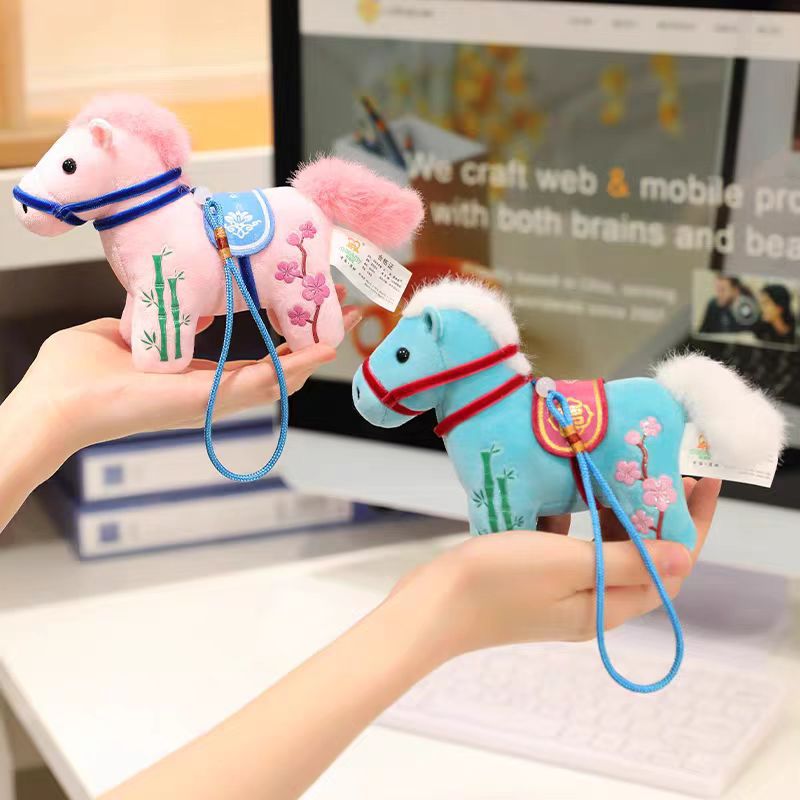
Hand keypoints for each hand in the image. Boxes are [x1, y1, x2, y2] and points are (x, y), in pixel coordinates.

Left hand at [11, 286, 360, 460]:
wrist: (53, 402)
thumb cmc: (75, 376)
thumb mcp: (121, 336)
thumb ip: (149, 326)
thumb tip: (154, 309)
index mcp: (195, 382)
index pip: (252, 364)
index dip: (285, 345)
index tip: (309, 318)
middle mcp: (211, 396)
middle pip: (276, 373)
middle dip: (312, 347)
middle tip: (344, 319)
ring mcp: (210, 402)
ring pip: (276, 381)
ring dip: (312, 356)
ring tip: (342, 331)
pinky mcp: (203, 401)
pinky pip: (256, 384)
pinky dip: (290, 369)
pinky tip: (317, 353)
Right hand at [392, 477, 719, 659]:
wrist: (431, 605)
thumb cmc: (498, 584)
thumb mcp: (567, 565)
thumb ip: (625, 560)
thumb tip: (685, 556)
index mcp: (605, 607)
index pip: (668, 570)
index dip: (690, 526)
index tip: (699, 481)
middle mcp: (589, 602)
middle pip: (639, 556)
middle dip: (654, 512)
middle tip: (658, 464)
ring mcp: (559, 589)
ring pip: (603, 547)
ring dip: (614, 511)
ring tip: (617, 469)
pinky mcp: (534, 576)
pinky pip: (569, 544)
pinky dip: (575, 518)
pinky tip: (566, 489)